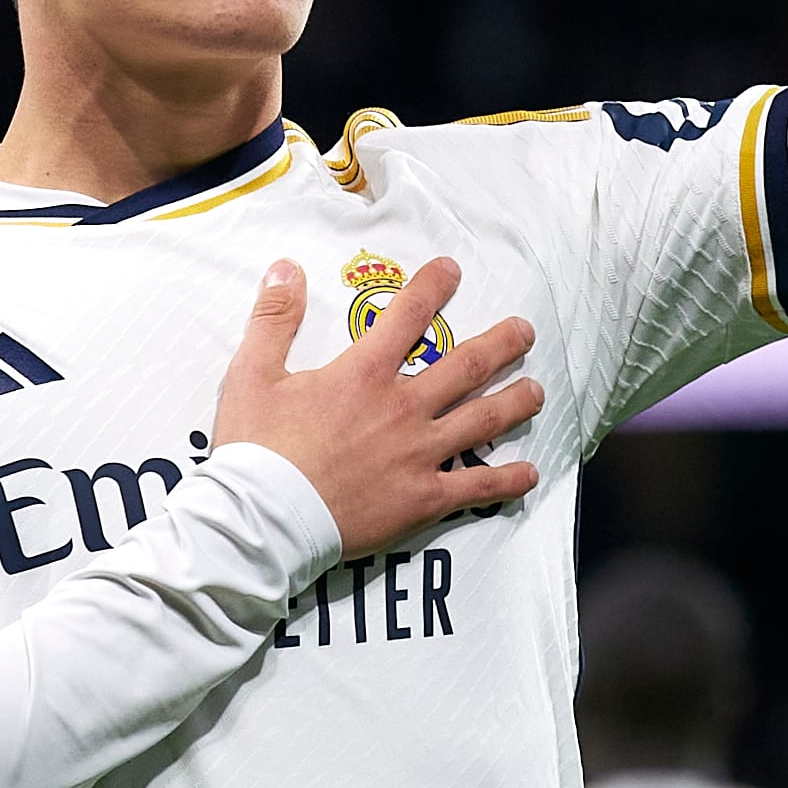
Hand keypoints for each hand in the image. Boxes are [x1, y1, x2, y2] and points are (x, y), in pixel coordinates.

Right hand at [213, 257, 541, 557]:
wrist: (265, 518)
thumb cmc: (256, 447)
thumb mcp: (251, 374)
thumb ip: (273, 318)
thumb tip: (285, 268)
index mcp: (363, 373)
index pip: (407, 316)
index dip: (433, 287)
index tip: (452, 270)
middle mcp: (402, 407)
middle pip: (467, 366)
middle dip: (501, 343)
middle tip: (524, 331)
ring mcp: (420, 454)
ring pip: (483, 419)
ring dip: (516, 401)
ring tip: (537, 391)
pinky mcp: (425, 498)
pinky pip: (479, 487)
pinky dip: (508, 479)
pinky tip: (529, 473)